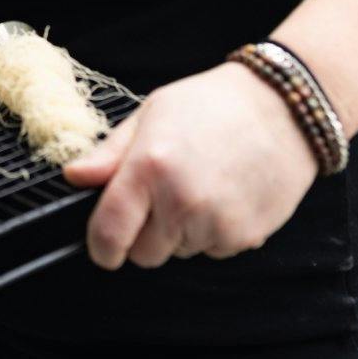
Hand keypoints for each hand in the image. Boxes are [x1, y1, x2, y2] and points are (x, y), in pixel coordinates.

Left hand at [62, 61, 320, 269]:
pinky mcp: (244, 238)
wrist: (283, 108)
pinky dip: (213, 233)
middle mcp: (181, 201)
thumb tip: (74, 177)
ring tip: (201, 185)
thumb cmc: (213, 104)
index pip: (109, 232)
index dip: (100, 247)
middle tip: (163, 196)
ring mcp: (216, 223)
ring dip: (181, 232)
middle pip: (144, 254)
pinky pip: (212, 251)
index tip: (103, 248)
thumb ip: (110, 153)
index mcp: (150, 167)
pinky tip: (225, 195)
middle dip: (145, 234)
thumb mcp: (153, 113)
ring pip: (179, 253)